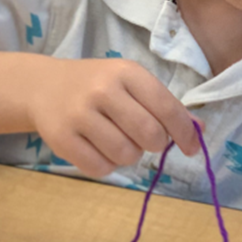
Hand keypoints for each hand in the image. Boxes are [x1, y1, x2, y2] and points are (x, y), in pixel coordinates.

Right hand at [27, 58, 198, 176]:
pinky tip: (99, 149)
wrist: (43, 86)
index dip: (184, 133)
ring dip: (129, 155)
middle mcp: (103, 90)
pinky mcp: (61, 138)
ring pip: (126, 155)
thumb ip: (164, 105)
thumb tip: (198, 131)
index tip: (191, 148)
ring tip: (117, 140)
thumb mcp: (131, 83)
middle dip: (155, 144)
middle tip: (145, 140)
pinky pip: (100, 168)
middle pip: (150, 135)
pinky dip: (107, 166)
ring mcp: (79, 114)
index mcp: (126, 73)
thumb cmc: (97, 86)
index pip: (167, 108)